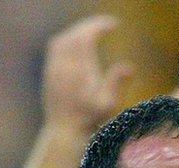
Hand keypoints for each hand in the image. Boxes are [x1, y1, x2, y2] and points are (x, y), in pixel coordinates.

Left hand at [42, 15, 131, 134]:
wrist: (65, 132)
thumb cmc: (90, 120)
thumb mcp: (108, 104)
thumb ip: (116, 83)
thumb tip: (129, 66)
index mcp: (78, 70)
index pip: (85, 38)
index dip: (99, 27)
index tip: (113, 25)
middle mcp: (63, 66)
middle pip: (73, 35)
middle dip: (90, 26)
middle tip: (106, 24)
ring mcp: (54, 69)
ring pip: (62, 39)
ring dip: (78, 31)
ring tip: (94, 31)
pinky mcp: (50, 73)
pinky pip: (55, 47)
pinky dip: (68, 38)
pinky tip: (78, 43)